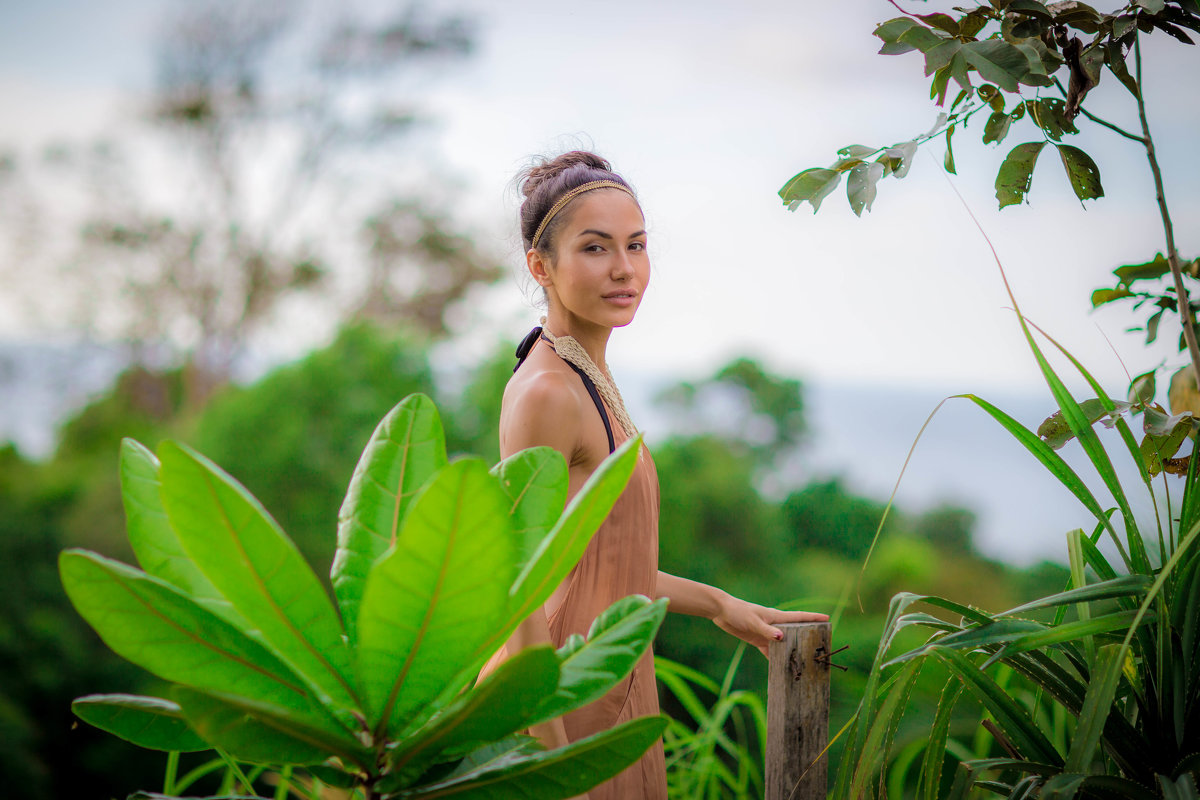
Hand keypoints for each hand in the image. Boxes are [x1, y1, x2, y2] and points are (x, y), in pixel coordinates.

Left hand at [711, 596, 828, 657]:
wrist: (721, 612)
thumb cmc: (738, 612)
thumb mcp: (753, 621)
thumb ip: (767, 630)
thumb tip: (781, 638)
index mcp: (776, 617)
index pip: (799, 617)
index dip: (814, 618)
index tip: (828, 619)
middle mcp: (775, 625)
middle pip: (795, 632)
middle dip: (807, 638)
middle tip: (821, 648)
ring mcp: (767, 633)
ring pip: (784, 644)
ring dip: (792, 652)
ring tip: (803, 664)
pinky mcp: (758, 640)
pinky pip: (770, 652)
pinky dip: (775, 660)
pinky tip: (781, 670)